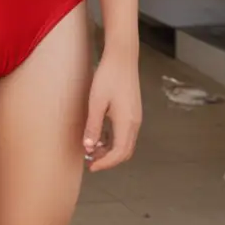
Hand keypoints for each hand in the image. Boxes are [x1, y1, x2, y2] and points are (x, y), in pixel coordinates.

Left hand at [82, 48, 141, 171]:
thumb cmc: (108, 77)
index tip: (91, 167)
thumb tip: (89, 147)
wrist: (122, 58)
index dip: (105, 163)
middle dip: (108, 160)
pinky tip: (99, 135)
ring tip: (91, 149)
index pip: (118, 153)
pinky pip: (125, 133)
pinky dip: (113, 140)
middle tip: (90, 162)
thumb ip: (93, 126)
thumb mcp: (96, 103)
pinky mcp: (132, 111)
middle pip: (125, 151)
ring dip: (110, 150)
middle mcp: (134, 123)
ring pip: (125, 143)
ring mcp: (135, 117)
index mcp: (127, 122)